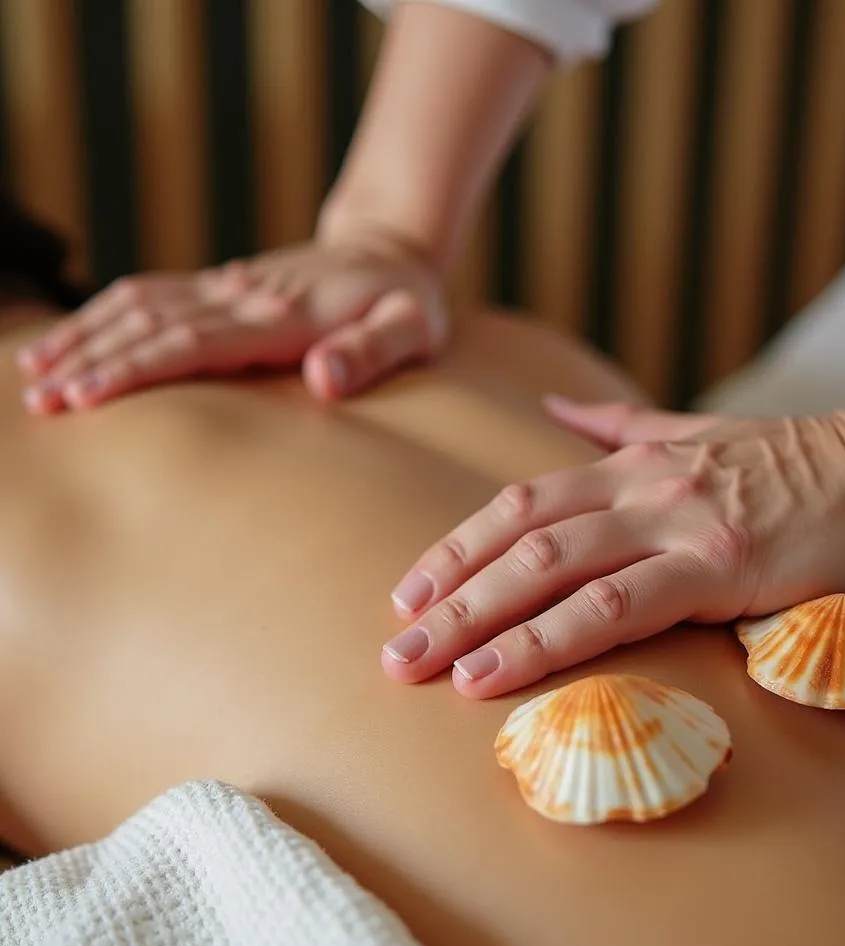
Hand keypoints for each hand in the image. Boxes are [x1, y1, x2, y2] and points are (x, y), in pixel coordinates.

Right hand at [16, 225, 445, 413]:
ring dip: (86, 336)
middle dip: (91, 361)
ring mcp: (229, 289)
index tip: (88, 394)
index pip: (196, 343)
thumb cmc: (408, 302)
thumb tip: (324, 379)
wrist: (392, 249)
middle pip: (152, 324)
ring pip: (140, 305)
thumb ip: (371, 353)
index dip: (139, 368)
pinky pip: (153, 294)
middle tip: (39, 401)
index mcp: (284, 319)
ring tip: (35, 373)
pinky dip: (107, 314)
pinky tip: (75, 337)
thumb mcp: (410, 329)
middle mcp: (245, 299)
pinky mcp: (224, 287)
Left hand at [381, 395, 844, 697]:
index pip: (521, 504)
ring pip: (552, 571)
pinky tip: (497, 670)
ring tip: (422, 667)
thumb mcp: (697, 433)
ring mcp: (676, 524)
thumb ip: (620, 429)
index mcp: (632, 465)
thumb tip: (556, 412)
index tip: (411, 590)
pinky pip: (615, 607)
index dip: (458, 547)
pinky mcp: (718, 567)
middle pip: (518, 539)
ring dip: (478, 620)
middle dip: (448, 591)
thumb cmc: (801, 463)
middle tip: (391, 643)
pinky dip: (547, 640)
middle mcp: (640, 489)